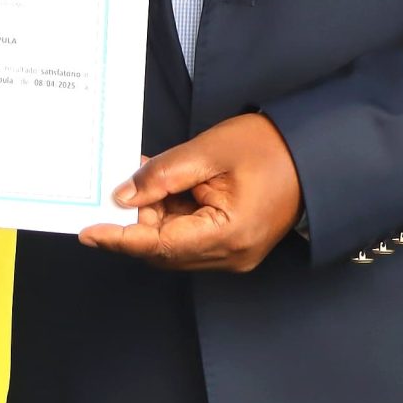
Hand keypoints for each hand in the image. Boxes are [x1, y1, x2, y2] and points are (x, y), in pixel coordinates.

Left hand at [78, 113, 304, 271]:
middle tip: (117, 187)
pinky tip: (165, 189)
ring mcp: (234, 254)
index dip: (121, 239)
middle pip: (165, 250)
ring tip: (146, 179)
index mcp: (229, 235)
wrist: (313, 153)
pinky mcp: (234, 245)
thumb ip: (163, 175)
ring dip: (155, 217)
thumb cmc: (269, 147)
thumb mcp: (209, 152)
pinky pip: (191, 237)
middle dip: (137, 221)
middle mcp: (231, 255)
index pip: (161, 246)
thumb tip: (123, 196)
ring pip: (175, 245)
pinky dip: (172, 217)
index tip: (88, 232)